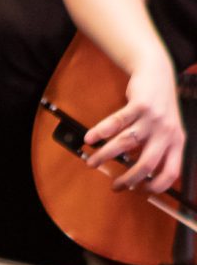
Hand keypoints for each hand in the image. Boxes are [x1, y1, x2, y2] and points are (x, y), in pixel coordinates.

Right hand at [83, 52, 183, 192]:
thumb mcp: (167, 130)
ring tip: (91, 162)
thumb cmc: (159, 107)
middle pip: (147, 164)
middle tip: (115, 186)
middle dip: (128, 179)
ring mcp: (153, 118)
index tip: (141, 191)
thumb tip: (138, 177)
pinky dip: (100, 133)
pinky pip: (116, 123)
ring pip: (126, 143)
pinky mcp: (139, 105)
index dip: (157, 186)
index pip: (171, 171)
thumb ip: (157, 151)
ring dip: (105, 156)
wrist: (158, 73)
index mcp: (176, 141)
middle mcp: (166, 131)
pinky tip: (89, 139)